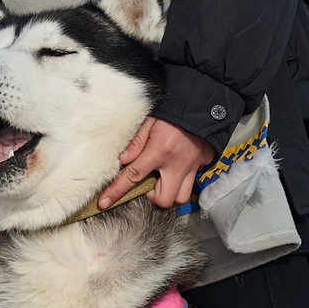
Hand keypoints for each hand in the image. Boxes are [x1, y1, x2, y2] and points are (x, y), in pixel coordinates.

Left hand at [100, 117, 218, 209]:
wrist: (202, 104)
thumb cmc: (170, 112)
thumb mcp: (148, 120)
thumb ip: (135, 141)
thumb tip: (122, 161)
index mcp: (160, 150)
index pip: (134, 176)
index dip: (117, 191)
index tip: (104, 203)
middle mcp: (177, 164)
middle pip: (163, 199)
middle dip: (153, 196)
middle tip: (149, 181)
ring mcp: (192, 167)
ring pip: (181, 197)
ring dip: (169, 191)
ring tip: (163, 177)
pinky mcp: (203, 165)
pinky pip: (192, 184)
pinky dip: (182, 181)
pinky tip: (177, 168)